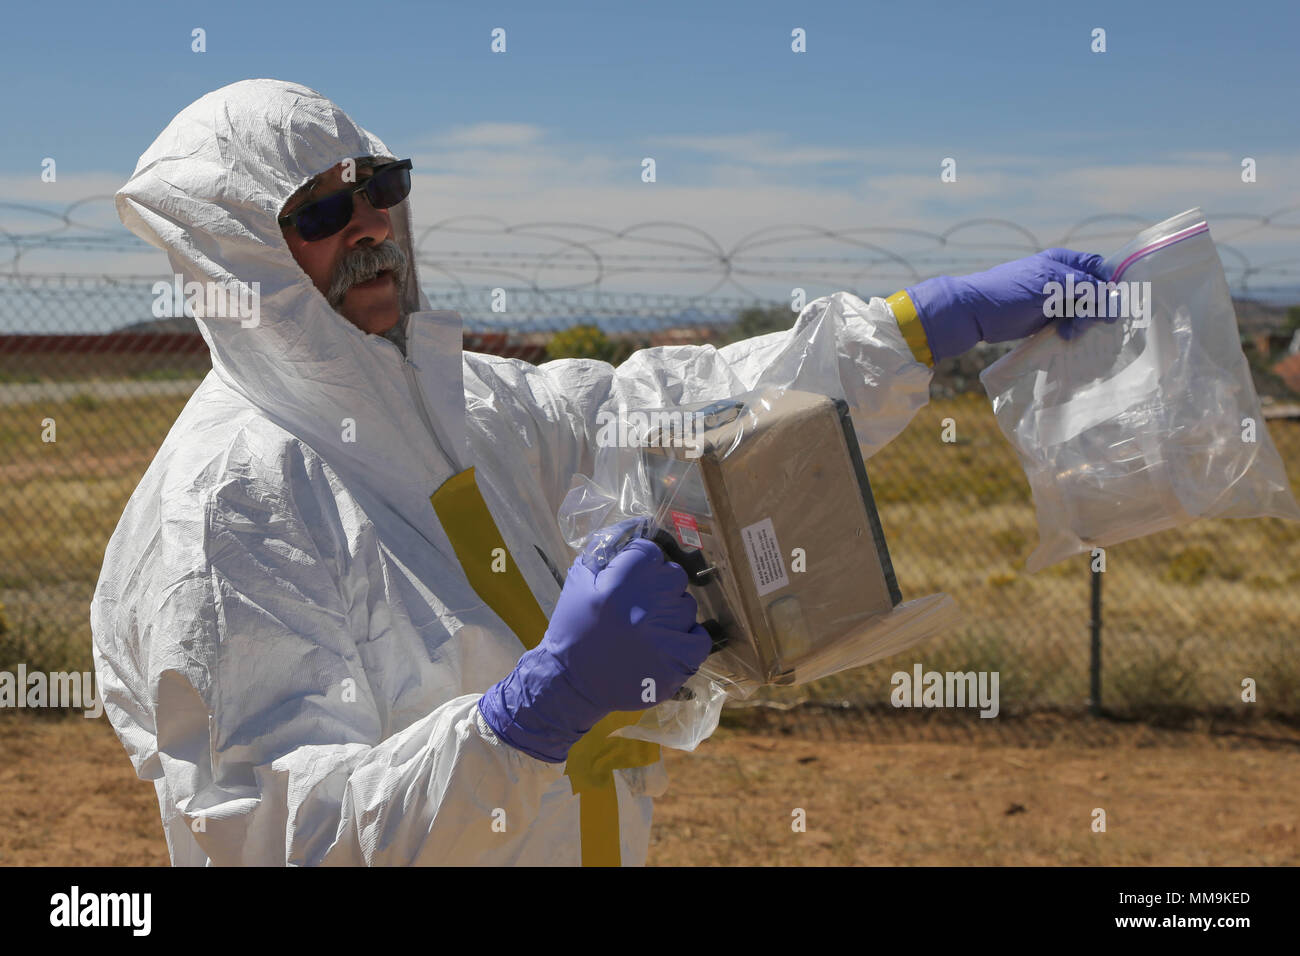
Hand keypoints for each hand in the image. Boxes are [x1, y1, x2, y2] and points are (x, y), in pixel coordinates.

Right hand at [478, 534, 710, 762]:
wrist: (570, 683)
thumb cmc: (572, 629)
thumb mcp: (578, 581)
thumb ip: (604, 548)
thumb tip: (634, 525)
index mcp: (621, 584)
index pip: (650, 551)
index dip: (640, 561)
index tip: (631, 576)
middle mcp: (647, 607)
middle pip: (674, 575)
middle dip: (659, 584)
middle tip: (640, 603)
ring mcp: (666, 636)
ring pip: (686, 605)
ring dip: (672, 612)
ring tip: (649, 627)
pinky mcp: (677, 663)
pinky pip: (700, 639)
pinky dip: (689, 637)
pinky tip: (672, 640)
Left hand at [906, 248, 1110, 360]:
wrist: (975, 314)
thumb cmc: (1010, 292)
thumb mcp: (1049, 285)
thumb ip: (1083, 287)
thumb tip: (1113, 296)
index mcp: (1064, 262)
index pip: (1099, 269)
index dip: (1109, 285)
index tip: (1111, 304)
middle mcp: (1062, 279)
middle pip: (1096, 293)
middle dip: (1095, 308)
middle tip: (1085, 323)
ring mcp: (1055, 300)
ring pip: (1085, 311)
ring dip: (1083, 323)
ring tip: (1067, 332)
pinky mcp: (1047, 319)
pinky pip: (1071, 323)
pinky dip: (1073, 330)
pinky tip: (1065, 337)